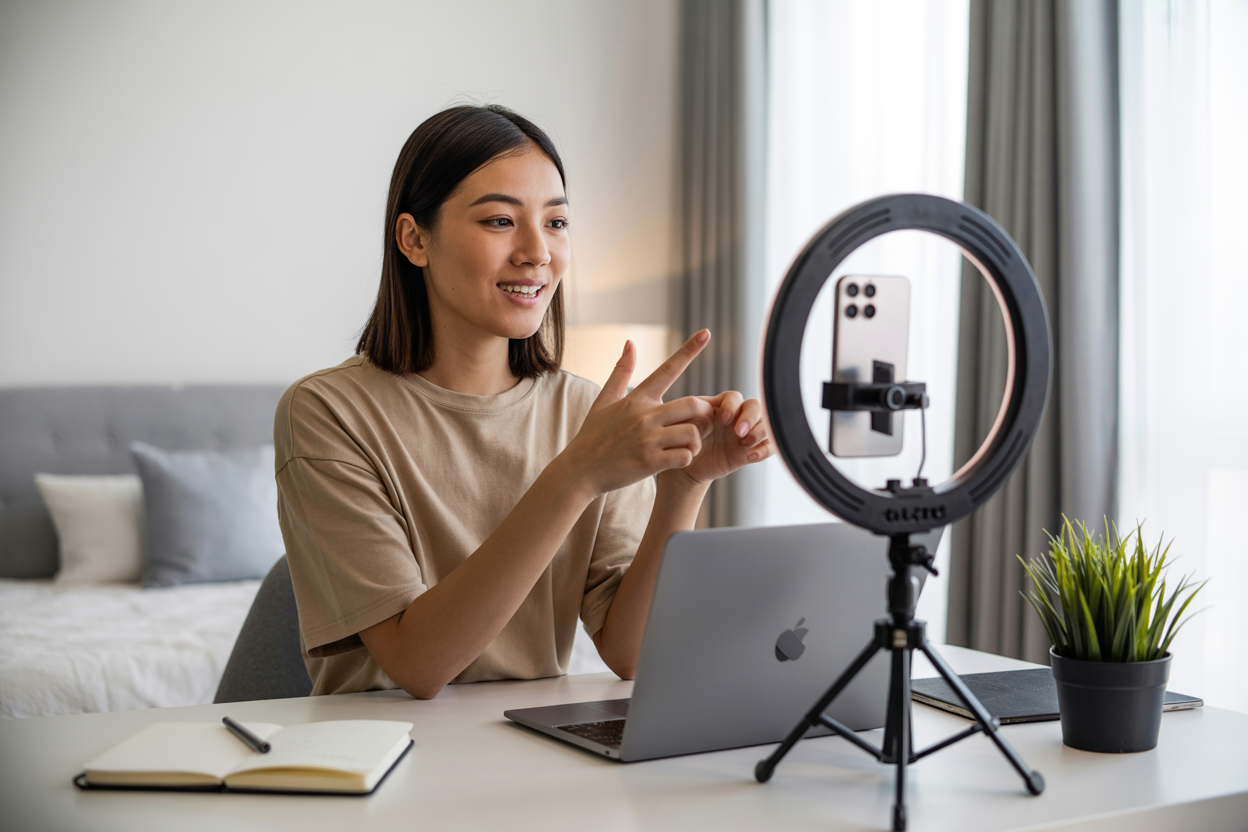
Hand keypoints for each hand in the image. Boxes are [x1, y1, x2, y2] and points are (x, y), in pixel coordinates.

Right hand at [559, 330, 715, 497]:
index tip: (706, 333)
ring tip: (687, 446)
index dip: (689, 350)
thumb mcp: (603, 401)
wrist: (578, 471)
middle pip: (692, 404)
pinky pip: (684, 456)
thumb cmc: (592, 437)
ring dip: (697, 440)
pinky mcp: (649, 462)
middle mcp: (643, 415)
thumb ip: (620, 372)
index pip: (667, 369)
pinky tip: (676, 460)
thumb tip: (630, 342)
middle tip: (703, 422)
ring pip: (692, 432)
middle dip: (705, 412)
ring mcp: (647, 439)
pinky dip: (687, 458)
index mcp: (636, 399)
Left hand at [672, 389, 772, 485]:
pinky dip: (765, 449)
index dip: (732, 405)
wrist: (684, 464)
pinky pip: (768, 446)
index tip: (724, 419)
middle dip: (751, 417)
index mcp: (719, 406)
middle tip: (740, 433)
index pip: (734, 397)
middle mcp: (736, 417)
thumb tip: (708, 411)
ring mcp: (746, 433)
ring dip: (761, 432)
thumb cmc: (680, 439)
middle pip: (756, 406)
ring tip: (746, 444)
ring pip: (767, 424)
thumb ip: (694, 415)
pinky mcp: (750, 450)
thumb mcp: (683, 425)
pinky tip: (751, 457)